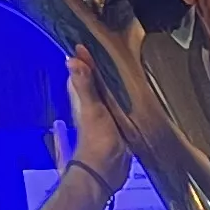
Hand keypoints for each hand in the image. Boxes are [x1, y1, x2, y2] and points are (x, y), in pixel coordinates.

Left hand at [63, 47, 130, 191]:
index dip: (85, 55)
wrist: (107, 172)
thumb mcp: (92, 110)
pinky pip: (121, 104)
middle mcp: (92, 103)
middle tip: (115, 45)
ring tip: (130, 61)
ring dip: (116, 80)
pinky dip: (126, 96)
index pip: (81, 70)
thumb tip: (71, 59)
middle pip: (96, 79)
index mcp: (82, 97)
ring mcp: (105, 114)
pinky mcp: (119, 124)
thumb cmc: (96, 142)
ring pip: (109, 91)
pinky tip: (138, 89)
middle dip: (103, 65)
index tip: (93, 37)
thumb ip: (85, 85)